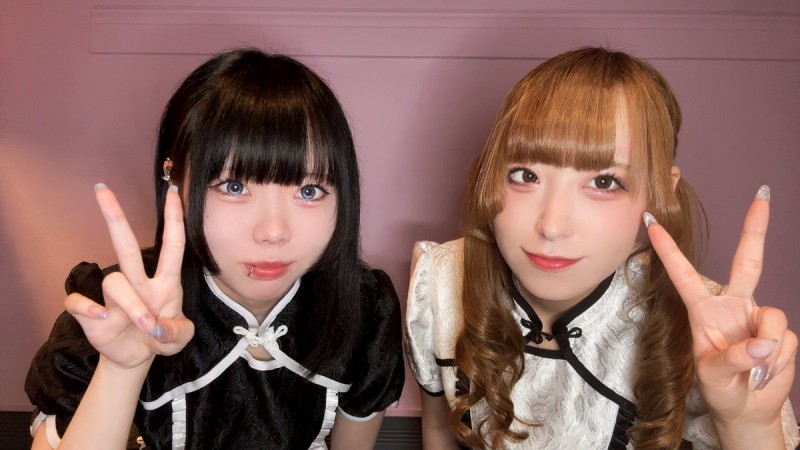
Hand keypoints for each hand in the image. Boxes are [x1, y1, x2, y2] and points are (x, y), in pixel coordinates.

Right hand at [64, 184, 194, 370]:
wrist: (137, 358)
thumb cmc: (161, 338)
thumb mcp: (179, 339)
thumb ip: (177, 333)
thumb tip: (159, 329)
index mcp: (165, 283)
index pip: (172, 246)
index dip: (174, 220)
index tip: (173, 193)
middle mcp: (138, 283)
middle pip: (126, 245)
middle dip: (115, 217)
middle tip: (102, 190)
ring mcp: (113, 297)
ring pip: (114, 281)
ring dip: (132, 303)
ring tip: (147, 326)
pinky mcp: (91, 314)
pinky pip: (78, 301)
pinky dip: (87, 308)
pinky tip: (101, 318)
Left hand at [645, 185, 795, 426]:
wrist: (748, 409)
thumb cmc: (721, 389)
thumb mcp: (713, 377)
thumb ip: (733, 358)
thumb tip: (762, 342)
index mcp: (704, 311)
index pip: (683, 274)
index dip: (668, 250)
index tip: (652, 222)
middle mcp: (733, 306)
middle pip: (747, 261)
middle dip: (755, 229)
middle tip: (762, 196)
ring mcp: (759, 317)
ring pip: (772, 317)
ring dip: (765, 350)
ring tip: (752, 371)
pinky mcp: (782, 333)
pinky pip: (785, 340)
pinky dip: (776, 362)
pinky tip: (766, 372)